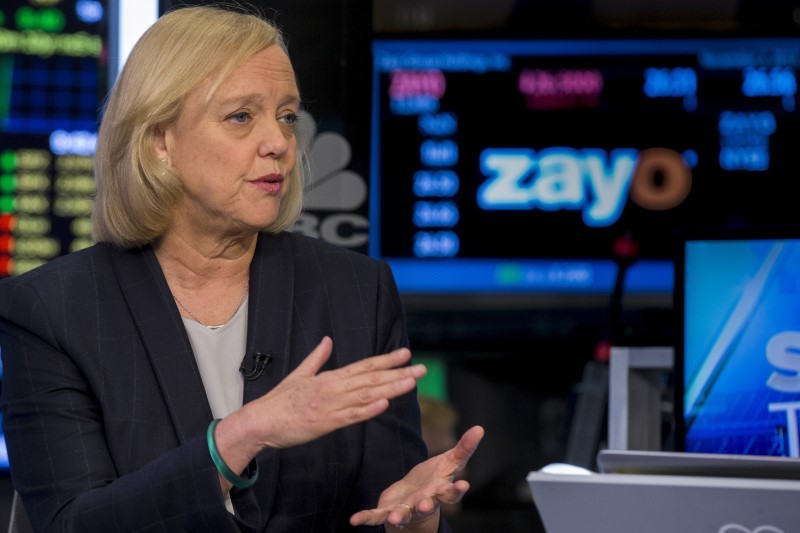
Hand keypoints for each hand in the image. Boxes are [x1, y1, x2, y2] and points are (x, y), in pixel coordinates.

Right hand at [241, 336, 425, 449]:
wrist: (261, 420)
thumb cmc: (280, 400)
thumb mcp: (300, 374)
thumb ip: (317, 358)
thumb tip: (327, 340)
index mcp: (329, 377)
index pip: (364, 365)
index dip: (386, 359)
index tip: (406, 353)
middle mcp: (334, 388)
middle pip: (371, 378)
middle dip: (398, 373)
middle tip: (421, 368)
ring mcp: (331, 405)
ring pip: (366, 395)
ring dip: (390, 388)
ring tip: (411, 383)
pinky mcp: (326, 423)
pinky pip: (351, 416)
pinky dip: (368, 410)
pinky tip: (384, 404)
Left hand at [349, 425, 484, 529]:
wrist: (415, 500)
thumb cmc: (436, 479)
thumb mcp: (450, 462)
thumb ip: (464, 448)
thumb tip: (480, 428)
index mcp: (441, 490)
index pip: (452, 491)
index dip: (457, 489)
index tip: (463, 485)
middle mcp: (425, 502)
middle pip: (429, 504)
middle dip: (427, 505)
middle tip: (426, 505)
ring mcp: (407, 508)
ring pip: (404, 513)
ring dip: (400, 516)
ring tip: (395, 518)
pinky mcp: (389, 510)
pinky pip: (377, 515)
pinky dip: (367, 517)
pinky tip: (354, 520)